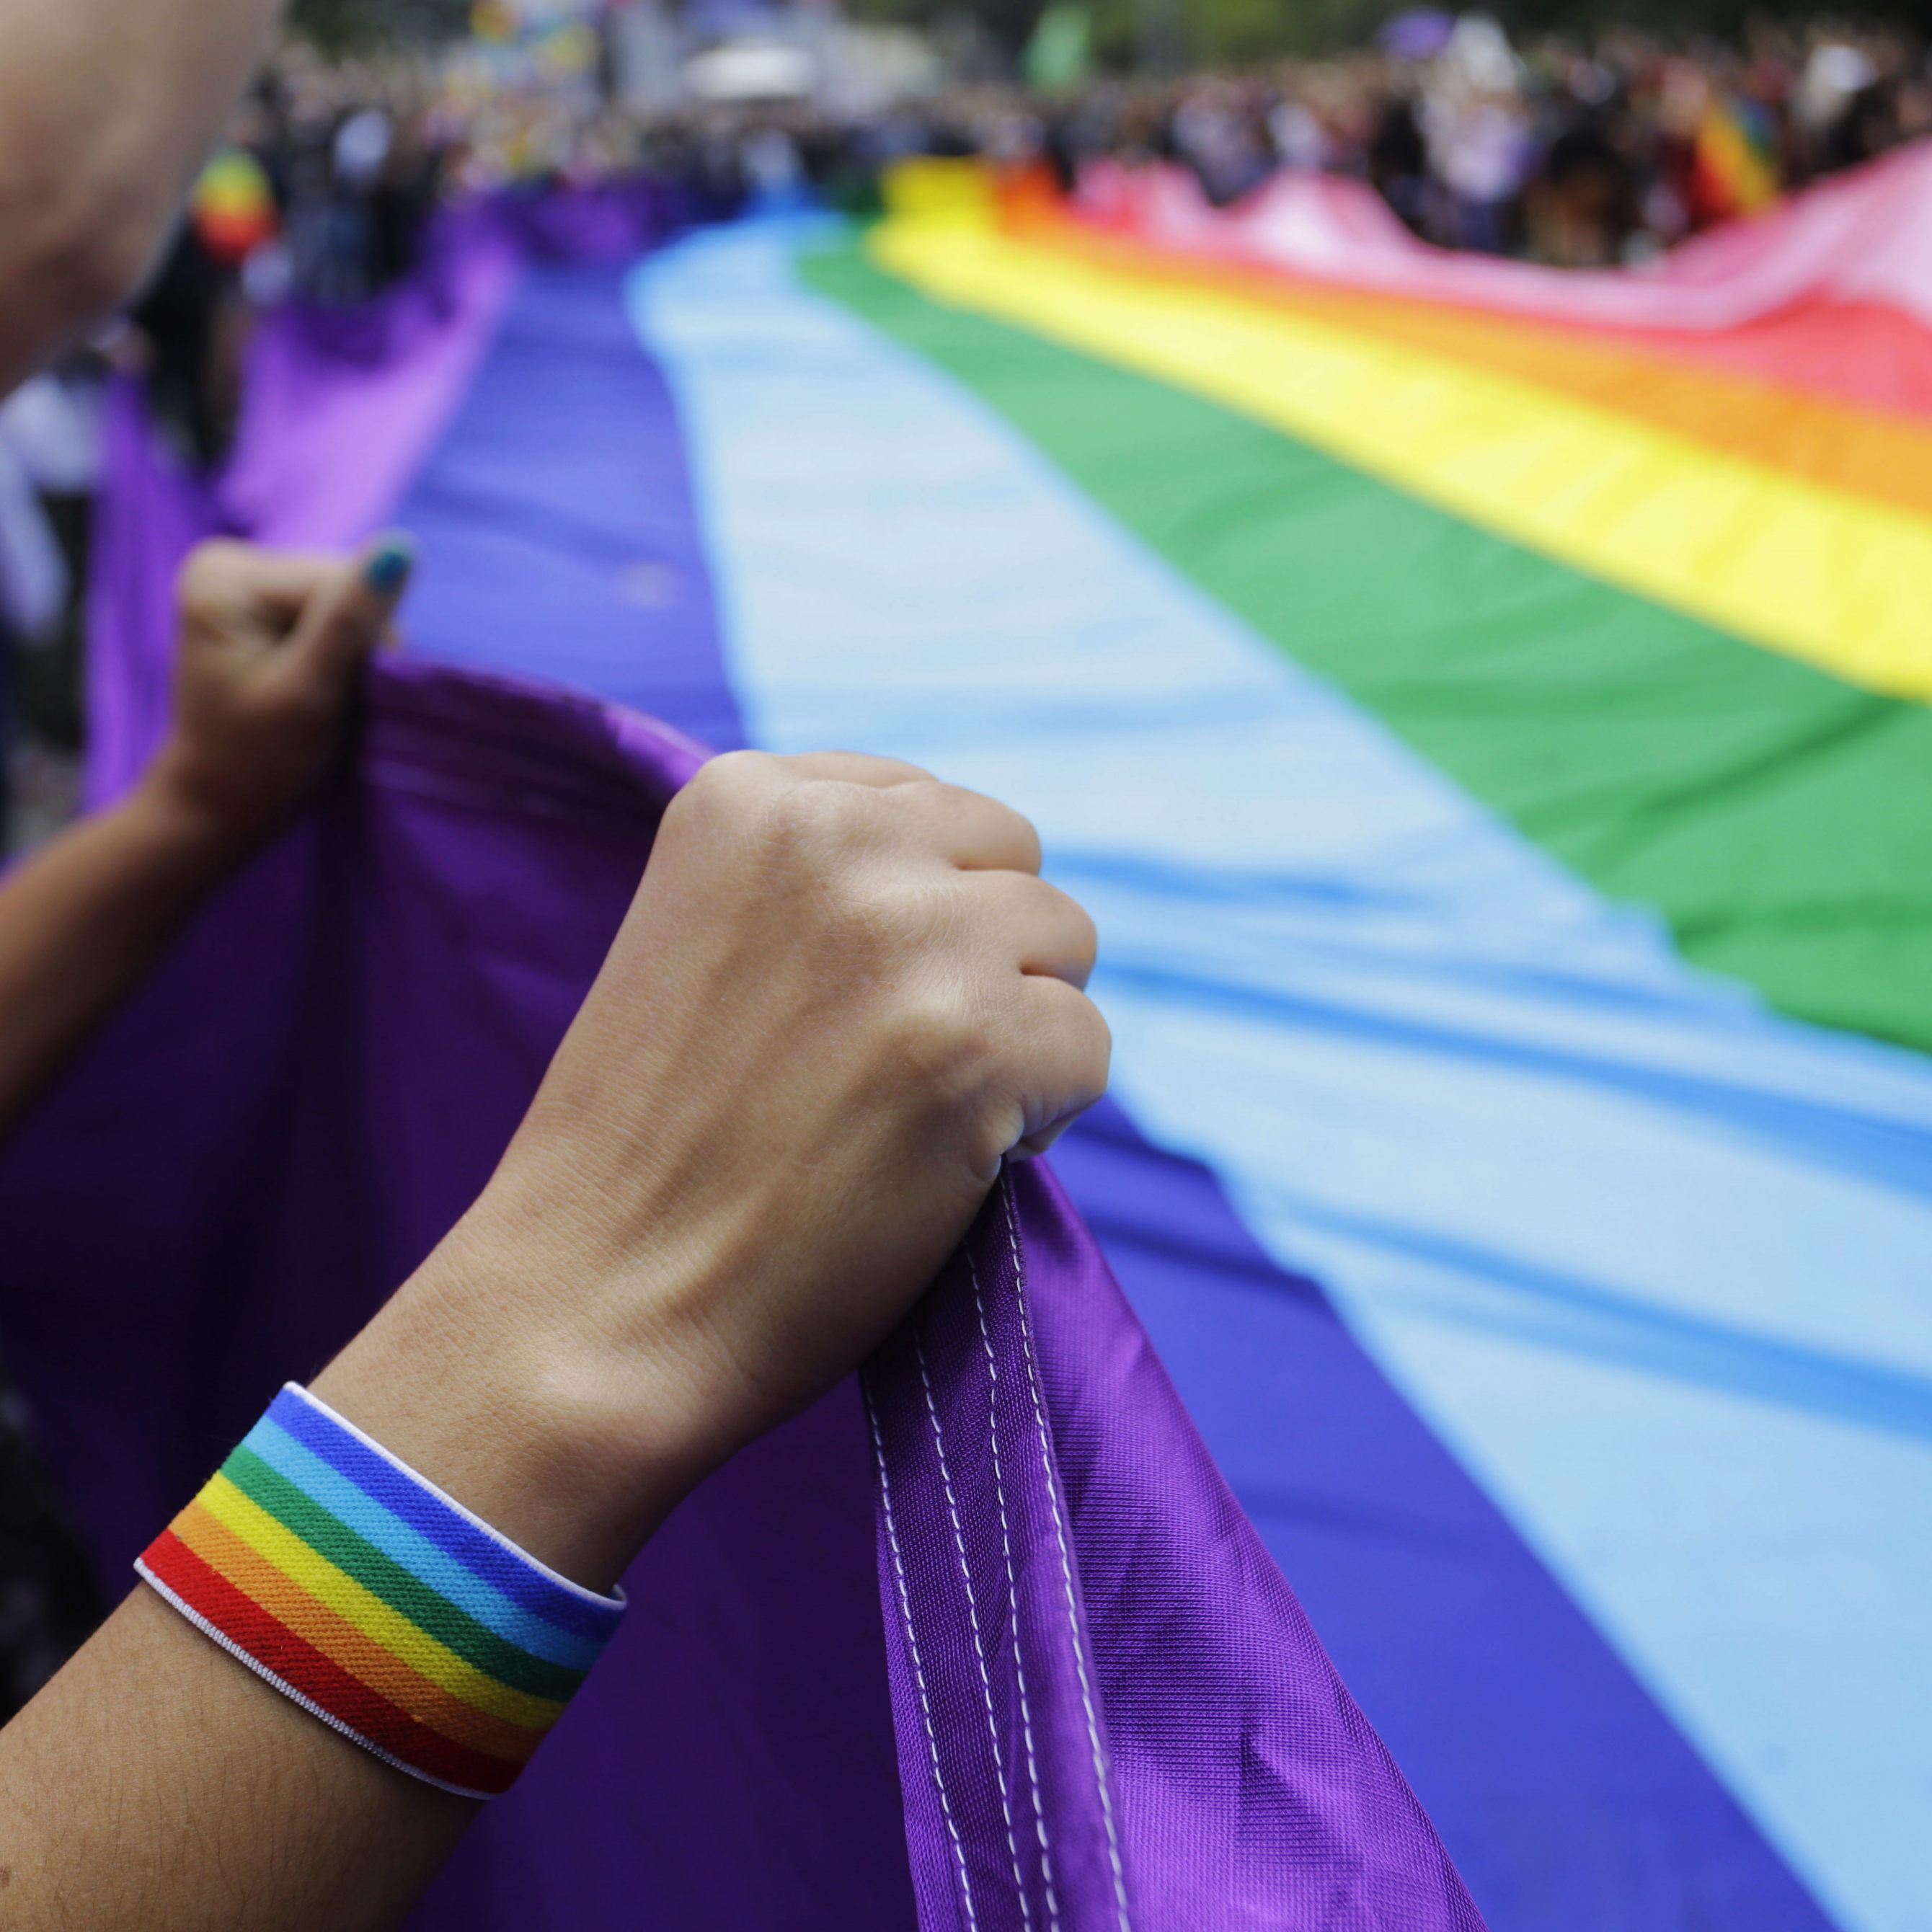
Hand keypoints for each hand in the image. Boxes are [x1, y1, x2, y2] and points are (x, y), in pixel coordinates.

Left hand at [141, 533, 412, 851]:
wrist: (220, 806)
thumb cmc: (259, 762)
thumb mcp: (310, 691)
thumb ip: (352, 619)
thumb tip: (402, 544)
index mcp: (224, 575)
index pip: (338, 580)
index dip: (364, 638)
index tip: (338, 694)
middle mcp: (228, 564)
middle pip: (341, 583)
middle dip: (355, 643)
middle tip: (331, 700)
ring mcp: (244, 584)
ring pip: (345, 599)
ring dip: (353, 651)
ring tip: (323, 697)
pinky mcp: (262, 607)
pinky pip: (332, 613)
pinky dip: (341, 653)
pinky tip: (320, 684)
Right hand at [318, 752, 1109, 1586]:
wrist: (593, 1308)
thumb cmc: (653, 1146)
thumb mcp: (707, 937)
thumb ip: (826, 877)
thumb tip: (979, 876)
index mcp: (750, 793)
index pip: (934, 809)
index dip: (922, 917)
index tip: (849, 1004)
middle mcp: (835, 836)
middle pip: (1016, 862)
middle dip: (986, 961)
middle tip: (890, 1065)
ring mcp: (908, 937)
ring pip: (1067, 948)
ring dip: (1019, 1033)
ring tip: (912, 1113)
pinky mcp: (974, 1045)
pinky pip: (1088, 1048)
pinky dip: (1043, 1116)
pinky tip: (947, 1163)